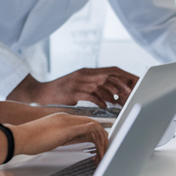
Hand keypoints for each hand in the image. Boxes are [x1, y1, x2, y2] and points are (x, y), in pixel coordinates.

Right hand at [13, 113, 108, 158]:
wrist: (18, 137)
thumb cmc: (30, 140)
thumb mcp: (52, 137)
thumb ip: (66, 136)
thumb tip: (78, 141)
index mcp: (63, 118)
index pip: (86, 123)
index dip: (96, 134)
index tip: (100, 146)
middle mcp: (67, 117)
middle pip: (94, 124)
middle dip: (103, 138)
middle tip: (105, 152)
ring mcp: (67, 121)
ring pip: (95, 126)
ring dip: (102, 141)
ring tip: (103, 155)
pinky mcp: (67, 128)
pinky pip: (90, 129)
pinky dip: (98, 141)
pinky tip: (99, 151)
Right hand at [16, 67, 138, 107]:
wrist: (40, 93)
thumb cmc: (61, 92)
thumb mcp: (79, 86)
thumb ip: (94, 88)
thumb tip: (110, 96)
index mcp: (87, 71)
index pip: (111, 69)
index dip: (125, 75)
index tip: (135, 82)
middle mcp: (84, 74)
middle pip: (109, 76)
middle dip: (122, 85)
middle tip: (131, 95)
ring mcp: (78, 82)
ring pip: (102, 84)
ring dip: (112, 94)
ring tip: (119, 102)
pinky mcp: (73, 91)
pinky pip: (91, 95)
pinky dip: (100, 100)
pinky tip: (104, 106)